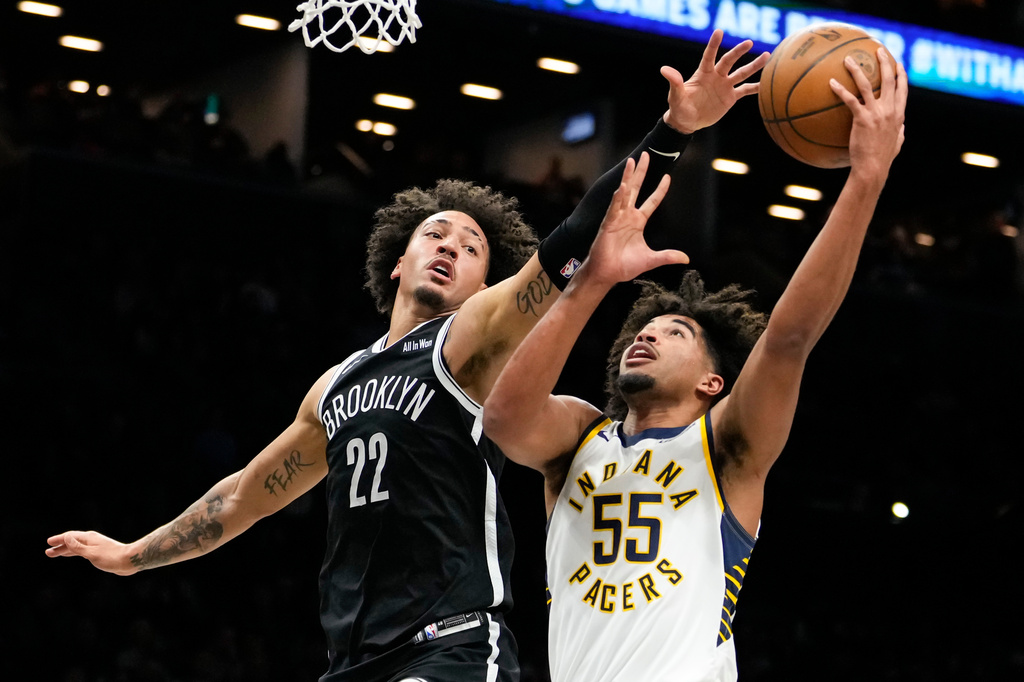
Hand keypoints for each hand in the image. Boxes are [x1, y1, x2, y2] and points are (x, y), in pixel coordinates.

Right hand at [46, 530, 137, 575]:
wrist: (129, 561)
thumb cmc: (111, 557)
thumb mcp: (91, 553)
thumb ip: (78, 546)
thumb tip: (66, 537)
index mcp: (89, 538)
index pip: (70, 536)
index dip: (59, 539)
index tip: (49, 542)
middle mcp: (92, 540)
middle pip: (72, 542)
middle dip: (60, 546)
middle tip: (48, 552)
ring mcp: (96, 546)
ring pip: (77, 547)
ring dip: (66, 550)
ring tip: (55, 554)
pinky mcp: (100, 553)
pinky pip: (82, 551)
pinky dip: (75, 552)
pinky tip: (73, 554)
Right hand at [582, 152, 687, 286]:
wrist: (607, 275)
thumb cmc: (624, 266)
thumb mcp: (651, 260)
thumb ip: (667, 256)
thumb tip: (686, 258)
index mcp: (638, 222)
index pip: (652, 201)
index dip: (660, 189)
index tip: (667, 176)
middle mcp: (627, 216)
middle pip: (637, 189)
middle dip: (641, 172)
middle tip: (644, 155)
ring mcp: (617, 219)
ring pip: (624, 193)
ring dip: (628, 177)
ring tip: (631, 162)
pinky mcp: (608, 225)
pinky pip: (614, 209)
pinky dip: (618, 198)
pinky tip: (622, 187)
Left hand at [662, 29, 770, 133]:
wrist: (687, 122)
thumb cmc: (679, 107)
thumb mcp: (676, 96)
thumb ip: (674, 82)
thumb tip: (664, 69)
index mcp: (703, 73)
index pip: (709, 56)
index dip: (713, 45)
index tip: (719, 31)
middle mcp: (716, 76)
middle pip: (729, 61)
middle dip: (738, 52)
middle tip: (749, 42)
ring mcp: (725, 86)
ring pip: (741, 73)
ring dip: (754, 65)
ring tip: (767, 56)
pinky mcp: (731, 97)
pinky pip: (745, 90)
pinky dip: (756, 87)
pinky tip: (767, 83)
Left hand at [831, 47, 906, 179]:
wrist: (873, 168)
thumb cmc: (883, 159)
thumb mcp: (897, 144)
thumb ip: (900, 132)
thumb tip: (902, 128)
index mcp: (899, 115)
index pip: (903, 90)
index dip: (901, 75)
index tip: (898, 64)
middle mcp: (890, 110)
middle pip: (888, 80)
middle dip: (885, 62)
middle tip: (878, 50)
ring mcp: (876, 113)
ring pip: (867, 84)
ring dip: (857, 69)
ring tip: (848, 59)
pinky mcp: (862, 119)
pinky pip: (849, 100)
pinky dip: (840, 89)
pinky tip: (831, 82)